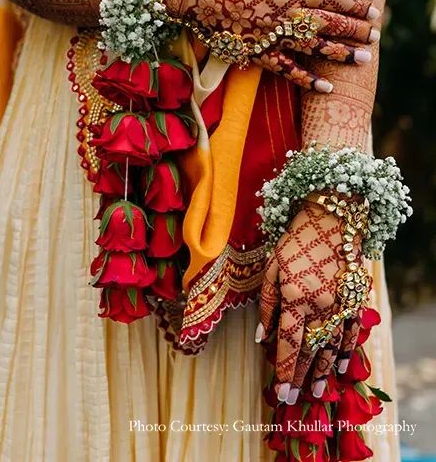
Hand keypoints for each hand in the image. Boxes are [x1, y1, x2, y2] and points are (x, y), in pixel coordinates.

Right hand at [164, 0, 379, 91]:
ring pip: (318, 48)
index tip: (375, 11)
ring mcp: (276, 36)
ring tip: (363, 60)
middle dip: (356, 30)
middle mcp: (290, 14)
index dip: (357, 5)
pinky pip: (289, 70)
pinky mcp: (261, 53)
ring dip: (343, 54)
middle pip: (332, 24)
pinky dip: (308, 79)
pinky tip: (327, 87)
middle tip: (376, 36)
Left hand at [256, 201, 362, 404]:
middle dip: (299, 377)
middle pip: (309, 351)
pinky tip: (339, 367)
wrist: (333, 219)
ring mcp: (341, 305)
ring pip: (331, 347)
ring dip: (322, 372)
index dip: (283, 370)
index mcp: (295, 298)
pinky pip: (350, 334)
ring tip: (315, 391)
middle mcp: (320, 307)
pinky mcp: (355, 301)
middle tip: (294, 399)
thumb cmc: (296, 241)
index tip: (280, 391)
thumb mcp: (272, 267)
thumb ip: (267, 303)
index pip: (288, 345)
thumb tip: (262, 336)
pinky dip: (345, 353)